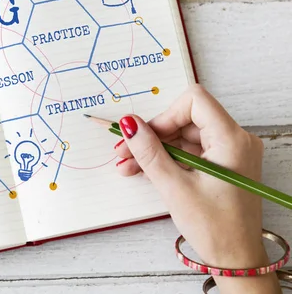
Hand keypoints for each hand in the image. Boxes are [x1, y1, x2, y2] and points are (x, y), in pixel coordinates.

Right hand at [114, 84, 280, 293]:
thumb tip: (129, 124)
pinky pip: (190, 151)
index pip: (194, 101)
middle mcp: (235, 140)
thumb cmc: (215, 228)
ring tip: (129, 166)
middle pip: (186, 120)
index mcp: (231, 140)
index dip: (165, 115)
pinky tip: (145, 170)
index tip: (145, 135)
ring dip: (156, 149)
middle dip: (153, 135)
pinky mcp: (222, 165)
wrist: (235, 259)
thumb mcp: (174, 187)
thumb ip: (149, 152)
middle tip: (125, 151)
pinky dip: (168, 159)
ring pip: (184, 137)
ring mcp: (230, 153)